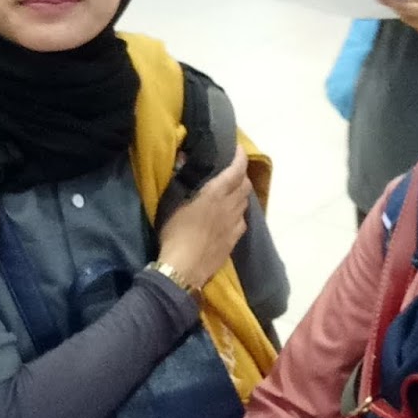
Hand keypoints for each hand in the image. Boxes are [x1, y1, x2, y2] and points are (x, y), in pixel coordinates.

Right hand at [158, 146, 250, 290]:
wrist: (183, 269)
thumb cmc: (175, 234)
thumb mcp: (172, 204)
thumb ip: (181, 180)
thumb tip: (182, 158)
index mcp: (215, 194)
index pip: (236, 170)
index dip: (240, 157)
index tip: (238, 149)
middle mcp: (229, 207)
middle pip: (245, 186)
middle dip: (242, 175)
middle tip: (233, 171)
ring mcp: (234, 225)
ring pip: (245, 203)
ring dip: (241, 194)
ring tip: (232, 192)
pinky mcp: (233, 241)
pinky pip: (242, 222)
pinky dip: (239, 214)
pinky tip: (232, 216)